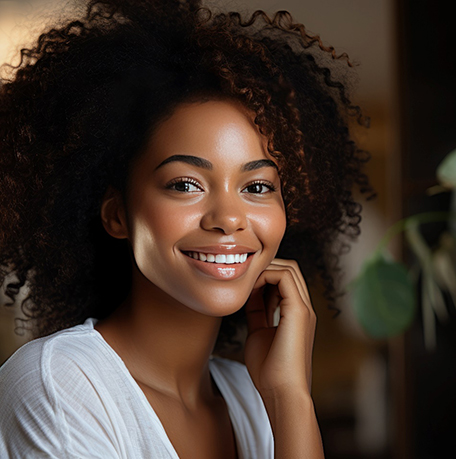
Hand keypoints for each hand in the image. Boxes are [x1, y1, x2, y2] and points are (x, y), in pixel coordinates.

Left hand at [244, 258, 316, 396]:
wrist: (281, 393)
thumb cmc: (269, 371)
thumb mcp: (258, 333)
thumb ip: (257, 313)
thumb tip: (249, 296)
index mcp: (295, 314)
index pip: (283, 280)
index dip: (262, 276)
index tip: (243, 286)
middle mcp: (303, 308)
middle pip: (288, 269)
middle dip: (265, 268)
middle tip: (244, 279)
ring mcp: (304, 308)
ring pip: (289, 268)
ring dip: (265, 269)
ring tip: (246, 282)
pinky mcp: (299, 311)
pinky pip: (285, 277)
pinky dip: (266, 275)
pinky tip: (250, 287)